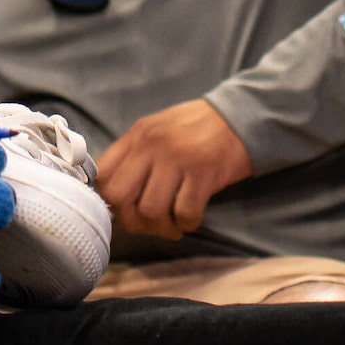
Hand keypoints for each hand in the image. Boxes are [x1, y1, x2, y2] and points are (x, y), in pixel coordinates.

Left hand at [94, 99, 252, 239]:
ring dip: (160, 228)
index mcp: (137, 135)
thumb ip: (134, 155)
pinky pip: (184, 213)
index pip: (103, 175)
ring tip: (171, 226)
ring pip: (151, 210)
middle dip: (131, 220)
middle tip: (147, 224)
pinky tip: (190, 220)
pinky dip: (186, 224)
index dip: (109, 201)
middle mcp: (152, 145)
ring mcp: (178, 158)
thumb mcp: (158, 131)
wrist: (241, 116)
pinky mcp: (204, 173)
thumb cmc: (197, 129)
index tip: (126, 210)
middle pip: (119, 196)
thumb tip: (114, 195)